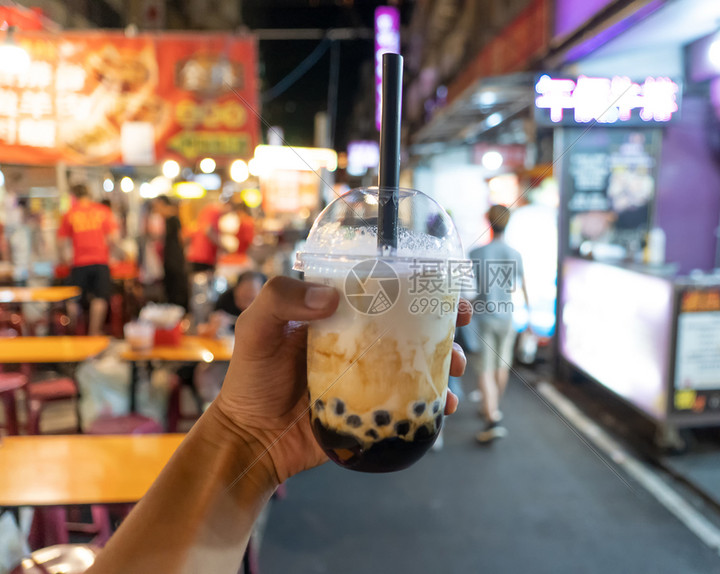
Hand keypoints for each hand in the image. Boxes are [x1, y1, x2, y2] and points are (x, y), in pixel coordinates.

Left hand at [210, 277, 470, 483]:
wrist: (251, 441)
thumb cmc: (250, 381)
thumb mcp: (255, 330)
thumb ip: (280, 300)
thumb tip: (331, 296)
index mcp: (337, 318)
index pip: (382, 293)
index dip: (414, 286)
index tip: (439, 284)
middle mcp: (359, 346)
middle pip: (410, 328)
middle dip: (442, 324)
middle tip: (459, 322)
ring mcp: (370, 380)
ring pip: (418, 365)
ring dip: (445, 362)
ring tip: (456, 366)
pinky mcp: (375, 412)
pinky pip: (412, 404)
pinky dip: (434, 404)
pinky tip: (445, 405)